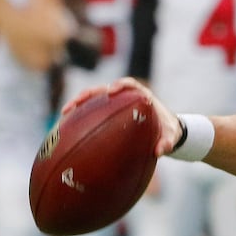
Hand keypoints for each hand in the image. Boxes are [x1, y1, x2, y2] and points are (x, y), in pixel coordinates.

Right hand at [60, 77, 182, 156]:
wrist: (164, 133)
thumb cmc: (167, 131)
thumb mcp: (170, 136)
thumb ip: (167, 142)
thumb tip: (159, 151)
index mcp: (142, 96)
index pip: (130, 84)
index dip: (120, 85)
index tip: (112, 91)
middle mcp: (126, 97)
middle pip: (104, 89)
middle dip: (90, 93)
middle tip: (78, 102)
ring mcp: (115, 105)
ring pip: (94, 100)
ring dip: (79, 103)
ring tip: (65, 113)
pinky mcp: (107, 114)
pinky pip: (92, 112)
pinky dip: (80, 117)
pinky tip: (67, 128)